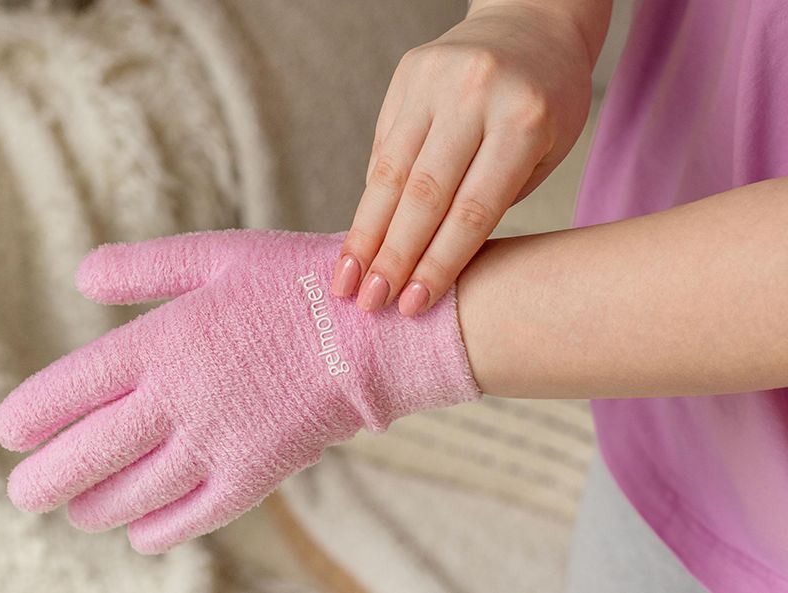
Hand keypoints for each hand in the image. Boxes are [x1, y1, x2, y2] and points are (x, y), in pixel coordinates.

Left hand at [0, 230, 479, 552]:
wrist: (375, 331)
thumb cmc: (296, 283)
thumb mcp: (218, 255)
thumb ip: (144, 270)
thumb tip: (80, 276)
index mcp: (162, 341)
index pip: (65, 393)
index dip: (27, 418)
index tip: (10, 430)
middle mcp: (177, 400)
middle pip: (82, 458)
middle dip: (41, 482)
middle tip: (24, 491)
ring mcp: (214, 445)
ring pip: (127, 498)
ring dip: (90, 509)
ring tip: (78, 509)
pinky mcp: (252, 478)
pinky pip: (186, 520)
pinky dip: (152, 532)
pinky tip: (139, 531)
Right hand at [332, 3, 596, 315]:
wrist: (532, 21)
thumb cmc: (547, 101)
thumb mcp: (544, 152)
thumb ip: (490, 201)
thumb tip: (426, 262)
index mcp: (524, 119)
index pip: (471, 209)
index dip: (438, 263)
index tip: (413, 305)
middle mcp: (474, 95)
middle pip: (423, 193)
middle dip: (392, 256)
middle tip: (368, 303)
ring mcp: (434, 80)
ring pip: (390, 170)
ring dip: (365, 232)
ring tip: (346, 279)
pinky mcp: (406, 75)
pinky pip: (383, 146)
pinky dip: (372, 197)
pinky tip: (360, 236)